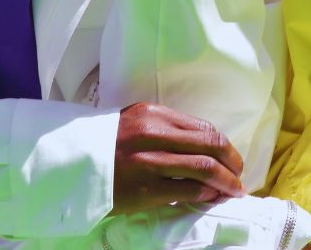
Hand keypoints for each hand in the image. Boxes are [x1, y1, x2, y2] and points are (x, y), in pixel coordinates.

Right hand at [112, 102, 245, 214]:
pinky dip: (206, 193)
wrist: (70, 164)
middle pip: (210, 146)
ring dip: (226, 181)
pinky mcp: (145, 188)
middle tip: (239, 175)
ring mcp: (150, 162)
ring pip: (204, 169)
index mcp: (153, 114)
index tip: (233, 157)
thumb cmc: (105, 144)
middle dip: (232, 163)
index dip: (225, 145)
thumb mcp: (134, 122)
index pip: (203, 128)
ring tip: (233, 189)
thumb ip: (166, 128)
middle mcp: (153, 134)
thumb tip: (204, 144)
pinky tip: (210, 196)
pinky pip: (187, 190)